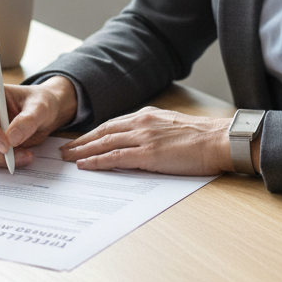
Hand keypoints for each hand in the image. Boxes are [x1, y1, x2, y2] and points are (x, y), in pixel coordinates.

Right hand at [0, 75, 77, 168]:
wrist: (46, 114)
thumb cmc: (41, 102)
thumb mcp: (40, 107)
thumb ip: (28, 120)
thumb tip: (11, 139)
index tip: (6, 145)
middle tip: (16, 156)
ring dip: (0, 159)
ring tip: (25, 155)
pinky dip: (3, 162)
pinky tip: (22, 156)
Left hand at [60, 107, 234, 175]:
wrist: (218, 140)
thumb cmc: (201, 137)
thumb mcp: (171, 126)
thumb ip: (152, 131)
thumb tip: (138, 142)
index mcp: (147, 116)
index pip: (112, 124)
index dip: (93, 133)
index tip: (79, 140)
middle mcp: (141, 123)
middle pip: (103, 132)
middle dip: (81, 142)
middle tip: (63, 150)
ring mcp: (144, 138)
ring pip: (104, 143)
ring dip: (83, 151)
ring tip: (68, 159)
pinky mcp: (149, 154)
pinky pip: (116, 157)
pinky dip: (97, 161)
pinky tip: (85, 165)